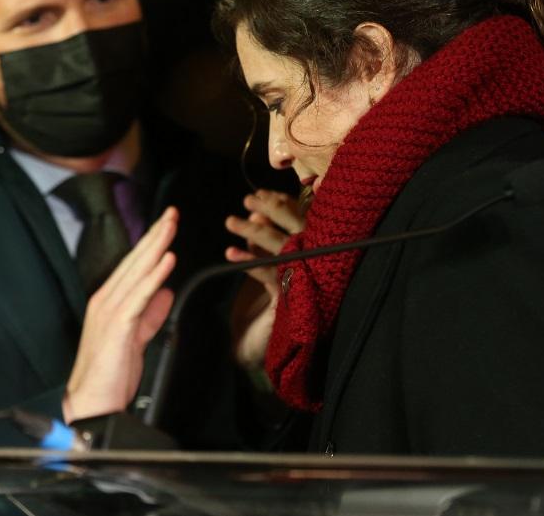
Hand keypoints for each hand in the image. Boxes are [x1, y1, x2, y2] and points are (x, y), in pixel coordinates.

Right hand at [62, 207, 177, 422]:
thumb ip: (151, 313)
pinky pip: (139, 296)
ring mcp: (109, 311)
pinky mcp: (117, 326)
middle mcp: (106, 300)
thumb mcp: (137, 337)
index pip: (133, 265)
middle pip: (134, 261)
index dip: (151, 243)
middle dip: (154, 236)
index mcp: (109, 302)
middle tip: (172, 213)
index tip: (167, 224)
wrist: (91, 402)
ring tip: (170, 227)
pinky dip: (153, 276)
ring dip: (155, 247)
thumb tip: (166, 293)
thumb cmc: (110, 373)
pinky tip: (166, 260)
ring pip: (136, 272)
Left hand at [223, 190, 303, 370]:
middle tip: (249, 200)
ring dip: (257, 233)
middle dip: (273, 210)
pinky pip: (271, 276)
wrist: (252, 348)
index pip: (300, 218)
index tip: (261, 194)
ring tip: (231, 222)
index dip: (282, 203)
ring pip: (284, 249)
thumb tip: (257, 214)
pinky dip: (251, 262)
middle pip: (298, 227)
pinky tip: (231, 254)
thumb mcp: (259, 263)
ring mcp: (304, 283)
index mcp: (308, 252)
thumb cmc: (258, 303)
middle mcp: (312, 265)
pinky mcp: (289, 302)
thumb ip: (262, 240)